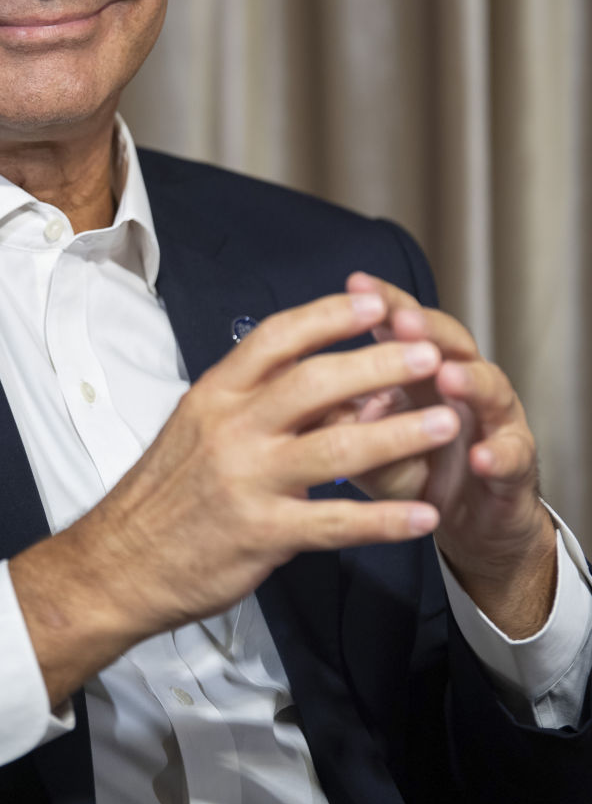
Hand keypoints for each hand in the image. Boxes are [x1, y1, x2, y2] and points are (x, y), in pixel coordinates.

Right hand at [11, 288, 462, 704]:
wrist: (120, 562)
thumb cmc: (167, 491)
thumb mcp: (201, 427)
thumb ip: (261, 404)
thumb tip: (336, 389)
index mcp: (216, 394)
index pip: (276, 338)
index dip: (328, 316)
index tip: (374, 302)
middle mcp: (231, 429)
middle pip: (314, 383)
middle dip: (378, 363)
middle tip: (429, 352)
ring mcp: (247, 481)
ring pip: (336, 449)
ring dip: (399, 435)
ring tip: (447, 422)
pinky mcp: (262, 534)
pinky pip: (336, 523)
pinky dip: (384, 520)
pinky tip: (423, 516)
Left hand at [345, 272, 555, 633]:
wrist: (467, 520)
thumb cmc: (412, 468)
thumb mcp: (364, 442)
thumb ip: (335, 416)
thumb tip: (287, 391)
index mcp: (421, 368)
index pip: (404, 323)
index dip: (383, 302)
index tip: (355, 283)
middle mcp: (462, 381)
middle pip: (451, 340)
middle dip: (426, 327)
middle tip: (402, 320)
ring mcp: (494, 419)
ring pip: (490, 386)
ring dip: (468, 379)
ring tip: (444, 375)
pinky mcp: (515, 464)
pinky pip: (512, 455)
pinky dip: (498, 454)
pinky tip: (480, 457)